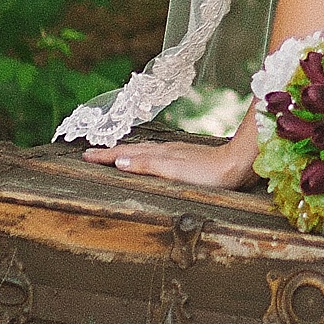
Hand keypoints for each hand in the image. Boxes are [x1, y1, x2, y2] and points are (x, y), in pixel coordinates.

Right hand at [79, 104, 260, 189]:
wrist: (237, 163)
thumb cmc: (209, 172)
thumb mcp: (174, 171)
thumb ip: (148, 166)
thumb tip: (120, 161)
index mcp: (159, 155)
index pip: (126, 154)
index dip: (105, 156)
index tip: (86, 155)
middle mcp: (166, 151)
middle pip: (132, 150)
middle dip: (110, 152)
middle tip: (91, 153)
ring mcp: (176, 153)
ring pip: (144, 151)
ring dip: (126, 152)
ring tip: (113, 154)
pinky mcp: (187, 157)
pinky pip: (156, 154)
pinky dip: (143, 155)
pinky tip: (148, 158)